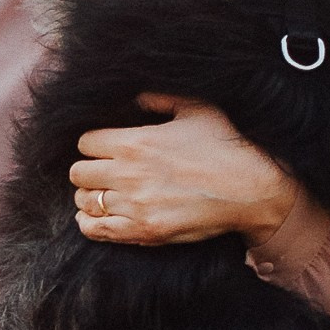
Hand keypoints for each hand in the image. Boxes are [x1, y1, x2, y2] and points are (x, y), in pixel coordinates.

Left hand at [71, 96, 302, 248]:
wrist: (251, 189)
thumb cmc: (227, 146)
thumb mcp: (197, 110)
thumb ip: (161, 100)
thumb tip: (137, 98)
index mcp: (136, 142)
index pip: (85, 142)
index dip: (93, 144)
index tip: (104, 148)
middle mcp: (128, 174)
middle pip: (78, 172)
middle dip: (88, 170)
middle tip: (102, 172)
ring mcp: (134, 206)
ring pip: (84, 202)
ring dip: (90, 196)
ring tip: (104, 193)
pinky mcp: (142, 232)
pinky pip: (95, 230)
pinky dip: (90, 223)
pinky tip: (98, 216)